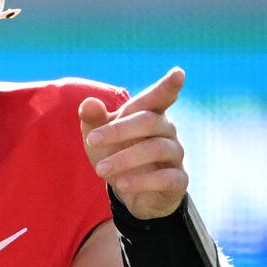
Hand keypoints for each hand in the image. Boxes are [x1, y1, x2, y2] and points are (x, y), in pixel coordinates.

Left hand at [81, 66, 189, 220]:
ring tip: (100, 169)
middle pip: (148, 121)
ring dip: (125, 158)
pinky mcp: (178, 181)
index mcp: (150, 114)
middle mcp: (167, 131)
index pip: (161, 97)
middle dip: (118, 130)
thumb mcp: (98, 136)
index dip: (169, 86)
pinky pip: (166, 178)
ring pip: (156, 148)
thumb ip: (93, 118)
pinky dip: (142, 181)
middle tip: (91, 141)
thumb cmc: (117, 153)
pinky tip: (122, 185)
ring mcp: (175, 156)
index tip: (178, 73)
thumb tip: (89, 104)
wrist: (131, 193)